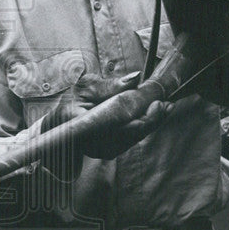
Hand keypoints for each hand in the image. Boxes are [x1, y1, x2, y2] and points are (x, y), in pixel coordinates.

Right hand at [40, 72, 170, 160]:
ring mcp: (101, 149)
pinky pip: (131, 140)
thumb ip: (110, 85)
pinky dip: (145, 128)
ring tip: (166, 107)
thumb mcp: (87, 86)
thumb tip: (135, 79)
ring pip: (133, 138)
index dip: (141, 117)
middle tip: (167, 105)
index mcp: (83, 124)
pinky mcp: (108, 151)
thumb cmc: (72, 101)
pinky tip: (155, 115)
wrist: (61, 121)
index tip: (157, 104)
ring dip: (152, 123)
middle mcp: (93, 141)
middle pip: (130, 134)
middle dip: (152, 119)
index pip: (118, 124)